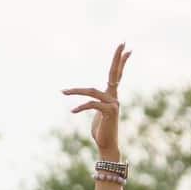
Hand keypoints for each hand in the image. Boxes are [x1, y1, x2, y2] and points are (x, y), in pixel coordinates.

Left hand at [63, 42, 131, 158]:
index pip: (117, 75)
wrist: (107, 146)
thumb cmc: (101, 131)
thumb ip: (96, 103)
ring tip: (63, 91)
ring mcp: (113, 104)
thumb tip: (92, 99)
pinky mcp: (108, 112)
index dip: (121, 62)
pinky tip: (72, 111)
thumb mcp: (97, 113)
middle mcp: (114, 97)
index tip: (127, 49)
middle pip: (115, 74)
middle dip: (117, 58)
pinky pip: (92, 104)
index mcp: (111, 96)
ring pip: (92, 91)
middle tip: (123, 43)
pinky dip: (80, 107)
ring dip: (76, 91)